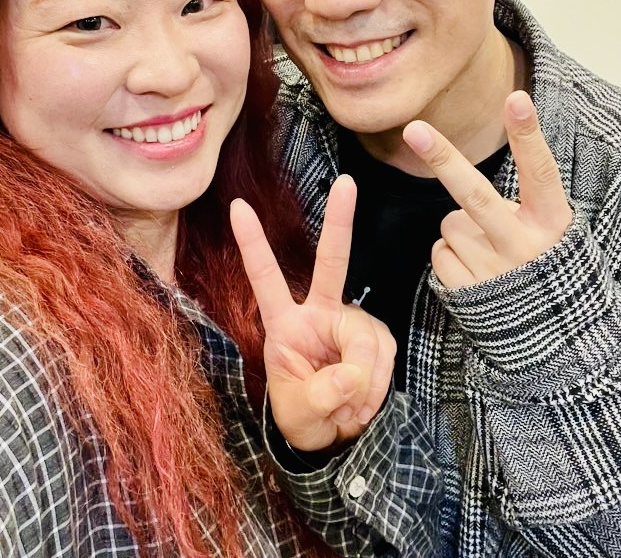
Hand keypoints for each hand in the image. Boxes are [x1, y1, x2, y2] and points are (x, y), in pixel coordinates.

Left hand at [230, 174, 395, 451]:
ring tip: (347, 408)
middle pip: (331, 262)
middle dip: (340, 221)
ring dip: (363, 381)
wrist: (333, 436)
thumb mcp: (300, 414)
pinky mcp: (376, 337)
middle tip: (346, 183)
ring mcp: (350, 321)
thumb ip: (322, 395)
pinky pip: (384, 355)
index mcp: (285, 323)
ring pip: (367, 339)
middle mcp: (319, 312)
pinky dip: (376, 384)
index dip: (252, 243)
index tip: (236, 206)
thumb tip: (352, 374)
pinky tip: (362, 401)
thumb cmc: (303, 417)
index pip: (265, 277)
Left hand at [403, 90, 572, 288]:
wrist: (554, 336)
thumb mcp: (548, 229)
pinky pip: (439, 252)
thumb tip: (466, 181)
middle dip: (443, 159)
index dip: (528, 135)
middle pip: (475, 196)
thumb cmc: (545, 264)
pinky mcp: (469, 294)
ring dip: (462, 232)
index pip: (540, 172)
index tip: (516, 99)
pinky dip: (450, 256)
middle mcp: (524, 247)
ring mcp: (494, 273)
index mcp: (551, 224)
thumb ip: (519, 204)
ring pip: (450, 223)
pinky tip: (475, 271)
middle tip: (415, 129)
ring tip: (490, 253)